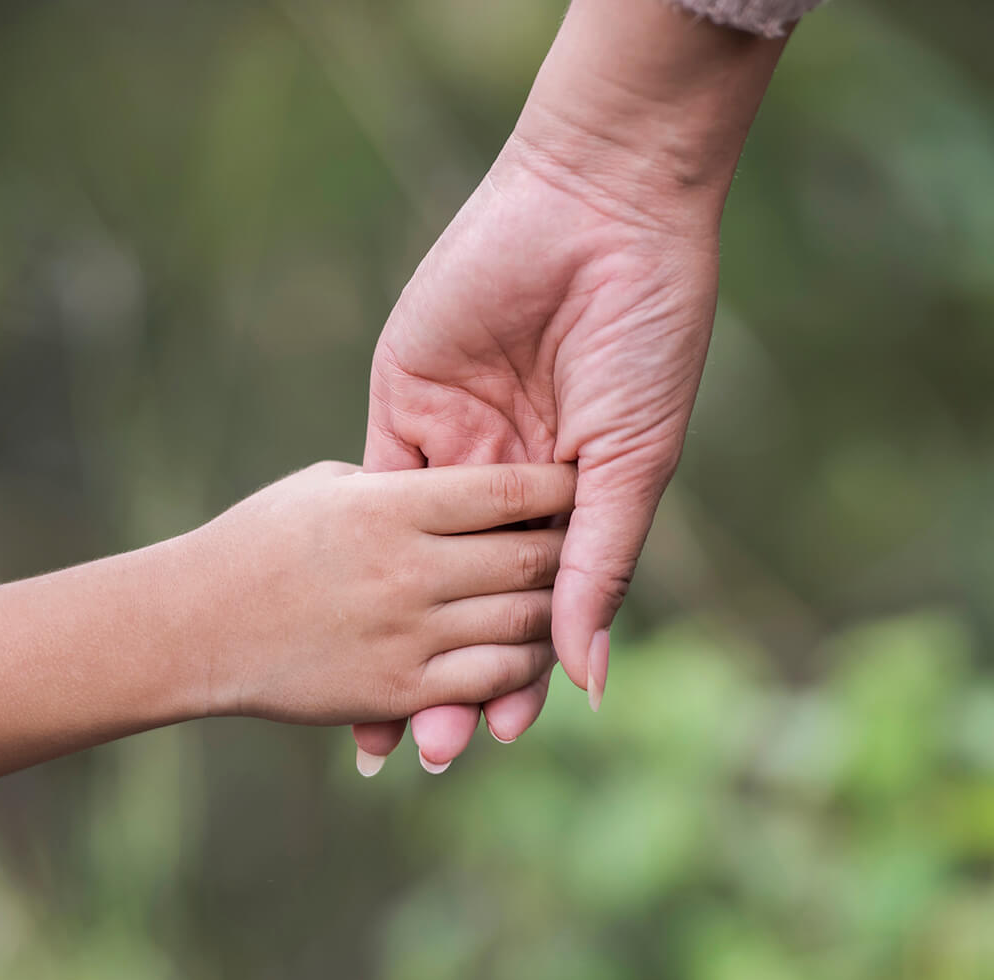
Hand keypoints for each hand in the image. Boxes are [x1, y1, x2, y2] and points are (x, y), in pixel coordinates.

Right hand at [190, 461, 574, 726]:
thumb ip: (400, 483)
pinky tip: (530, 653)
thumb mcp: (328, 488)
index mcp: (390, 506)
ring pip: (525, 622)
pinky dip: (525, 668)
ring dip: (557, 611)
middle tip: (591, 541)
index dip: (559, 482)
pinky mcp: (398, 690)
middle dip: (571, 547)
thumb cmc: (258, 542)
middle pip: (530, 556)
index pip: (506, 487)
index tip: (581, 476)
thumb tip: (467, 477)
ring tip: (569, 599)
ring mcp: (407, 634)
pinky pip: (492, 679)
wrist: (196, 626)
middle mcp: (408, 569)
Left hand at [355, 0, 787, 769]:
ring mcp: (452, 452)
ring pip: (414, 567)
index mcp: (572, 502)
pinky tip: (350, 617)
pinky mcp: (402, 409)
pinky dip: (360, 557)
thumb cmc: (644, 336)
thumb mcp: (632, 463)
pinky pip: (374, 495)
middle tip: (430, 752)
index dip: (516, 677)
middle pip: (468, 603)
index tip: (499, 741)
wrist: (598, 213)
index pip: (536, 609)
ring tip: (381, 716)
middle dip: (449, 675)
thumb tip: (586, 680)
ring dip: (399, 637)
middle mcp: (508, 488)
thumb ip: (599, 569)